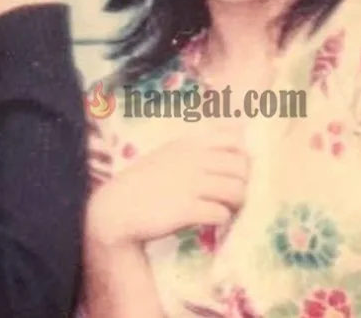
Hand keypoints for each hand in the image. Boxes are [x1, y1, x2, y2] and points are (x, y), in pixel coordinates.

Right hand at [87, 122, 249, 247]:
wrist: (117, 208)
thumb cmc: (143, 182)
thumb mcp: (168, 154)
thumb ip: (194, 149)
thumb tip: (229, 142)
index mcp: (189, 144)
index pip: (233, 138)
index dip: (242, 154)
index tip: (234, 169)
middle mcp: (194, 160)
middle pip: (241, 167)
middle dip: (243, 183)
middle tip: (233, 195)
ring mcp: (192, 184)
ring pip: (237, 191)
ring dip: (236, 203)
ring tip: (227, 209)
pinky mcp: (188, 209)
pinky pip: (222, 213)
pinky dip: (222, 219)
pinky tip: (213, 221)